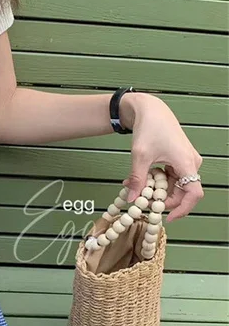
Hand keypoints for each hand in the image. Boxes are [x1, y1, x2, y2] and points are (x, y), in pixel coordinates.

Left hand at [120, 92, 202, 222]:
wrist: (150, 109)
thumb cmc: (149, 128)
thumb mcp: (140, 156)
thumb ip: (138, 179)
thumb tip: (132, 200)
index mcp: (187, 163)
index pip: (194, 194)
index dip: (183, 209)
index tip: (167, 216)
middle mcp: (191, 163)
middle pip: (183, 192)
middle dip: (162, 199)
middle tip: (143, 200)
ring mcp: (186, 161)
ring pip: (175, 185)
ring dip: (157, 189)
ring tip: (136, 186)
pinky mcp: (179, 159)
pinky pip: (171, 177)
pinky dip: (157, 181)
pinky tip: (141, 178)